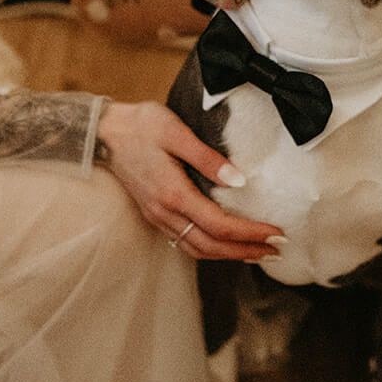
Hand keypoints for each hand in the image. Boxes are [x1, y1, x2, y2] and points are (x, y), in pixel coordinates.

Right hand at [96, 100, 281, 260]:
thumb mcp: (176, 131)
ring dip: (229, 255)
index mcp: (173, 193)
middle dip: (245, 251)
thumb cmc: (140, 126)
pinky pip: (185, 242)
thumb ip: (208, 158)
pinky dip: (210, 249)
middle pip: (211, 246)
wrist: (104, 133)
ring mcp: (157, 217)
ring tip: (257, 253)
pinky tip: (226, 245)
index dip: (250, 233)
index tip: (276, 233)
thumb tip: (239, 180)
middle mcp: (164, 212)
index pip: (219, 225)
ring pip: (197, 249)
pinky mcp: (154, 215)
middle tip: (276, 250)